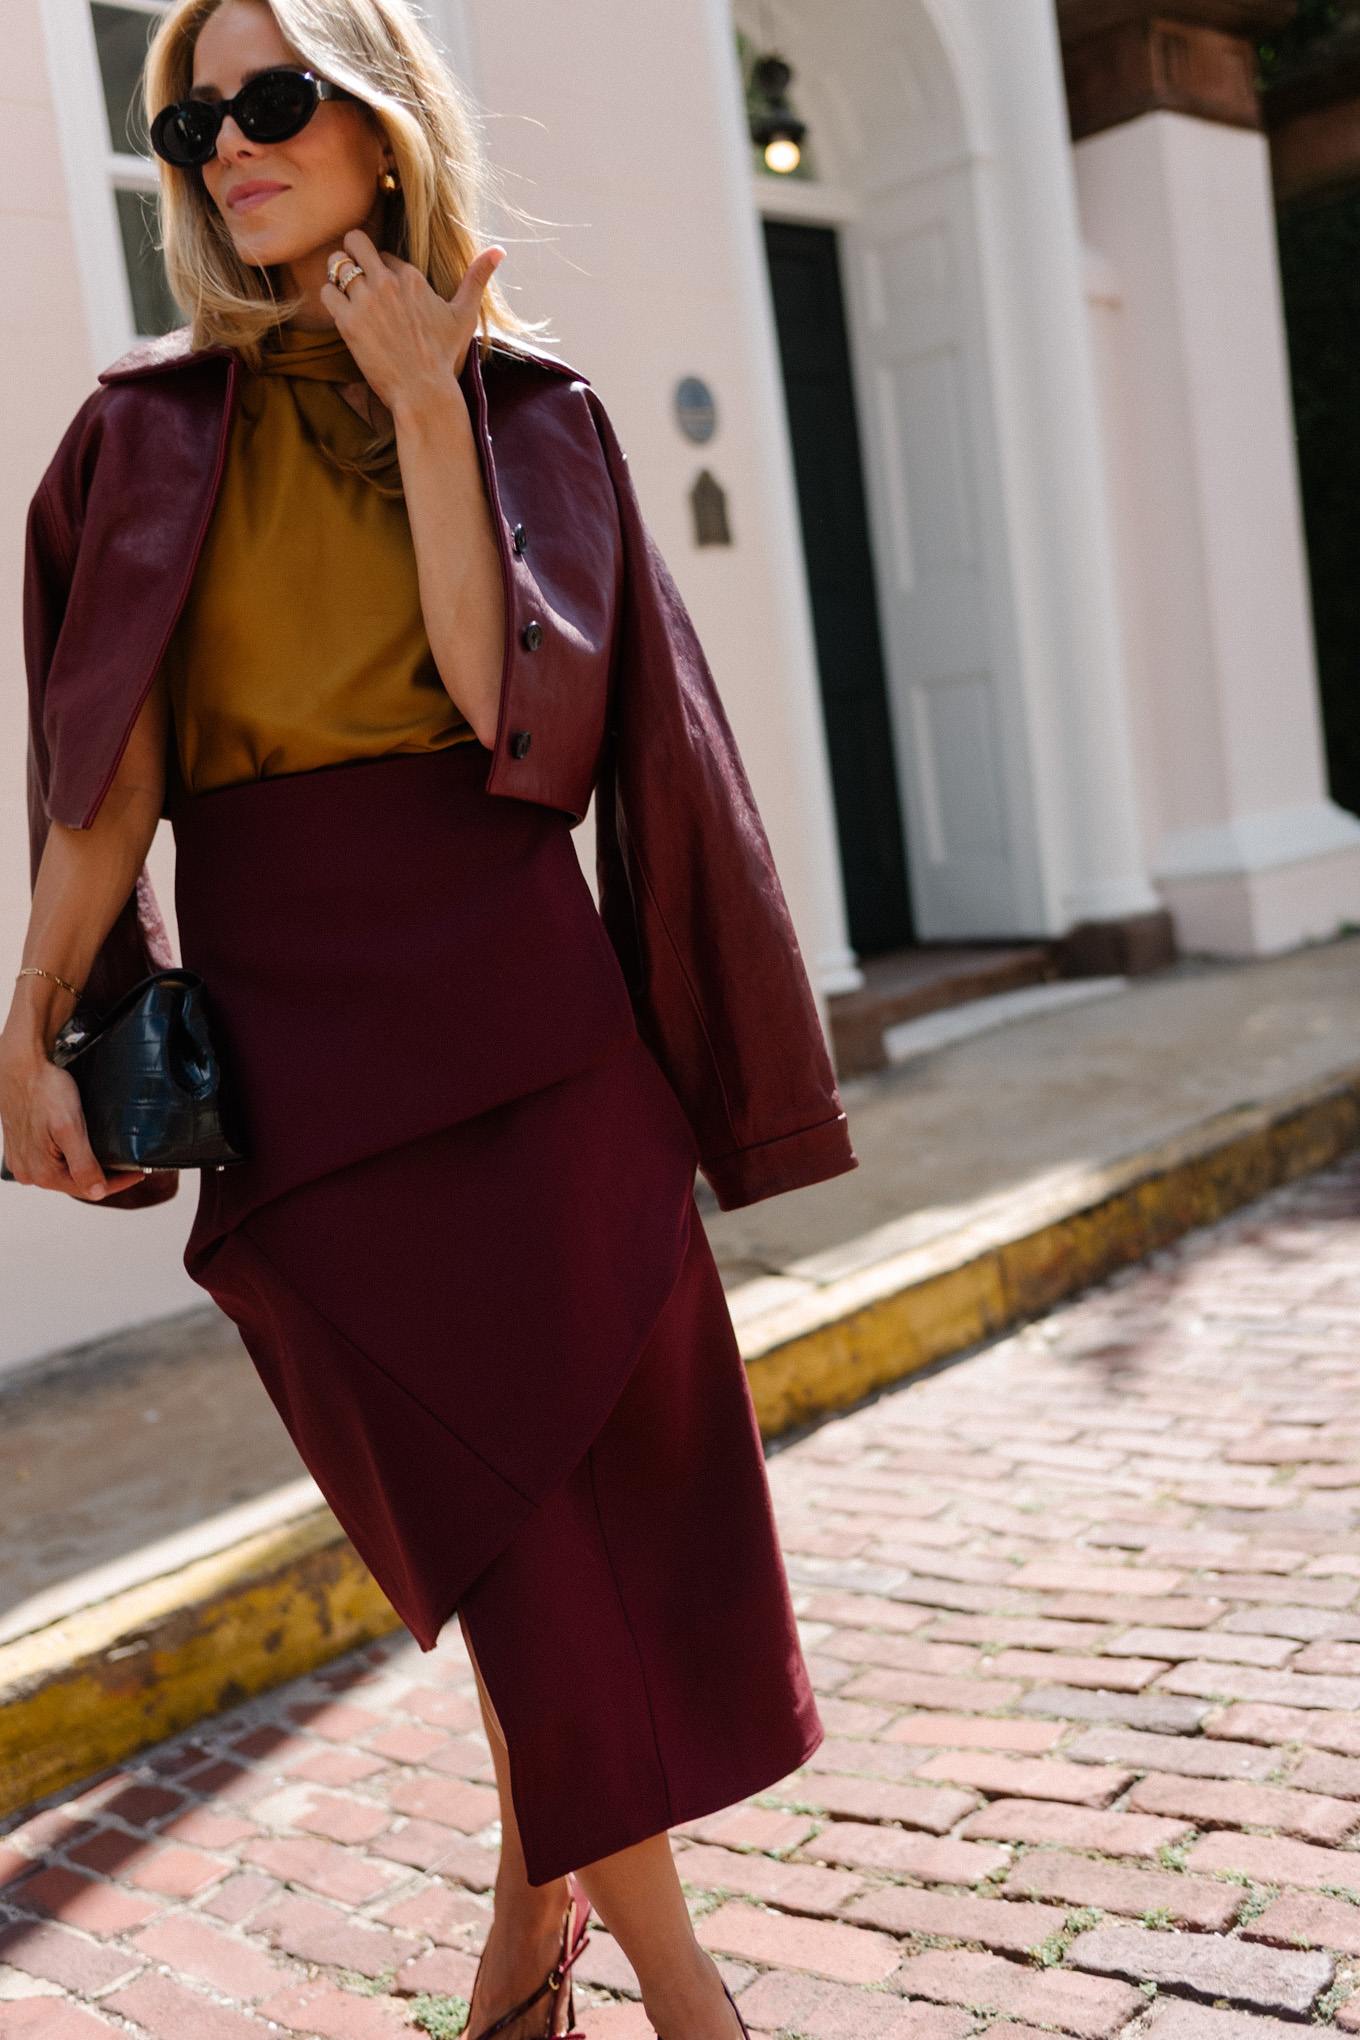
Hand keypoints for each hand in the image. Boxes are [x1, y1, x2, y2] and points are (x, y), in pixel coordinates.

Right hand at [0, 1045, 141, 1201]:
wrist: (21, 1067)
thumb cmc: (45, 1091)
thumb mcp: (70, 1127)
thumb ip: (83, 1163)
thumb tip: (97, 1193)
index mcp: (43, 1173)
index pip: (90, 1190)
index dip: (118, 1182)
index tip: (138, 1173)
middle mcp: (30, 1173)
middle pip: (76, 1184)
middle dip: (102, 1176)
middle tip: (126, 1164)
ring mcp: (23, 1162)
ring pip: (63, 1174)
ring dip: (85, 1168)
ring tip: (107, 1157)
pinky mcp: (21, 1151)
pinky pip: (50, 1163)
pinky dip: (68, 1159)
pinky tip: (80, 1148)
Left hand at [319, 232, 505, 421]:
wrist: (423, 392)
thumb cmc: (444, 357)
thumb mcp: (464, 315)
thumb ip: (477, 277)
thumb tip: (499, 249)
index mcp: (412, 277)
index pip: (384, 253)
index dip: (381, 268)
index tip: (384, 289)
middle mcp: (388, 282)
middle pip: (355, 242)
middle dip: (350, 252)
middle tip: (351, 273)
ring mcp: (367, 300)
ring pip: (335, 264)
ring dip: (335, 275)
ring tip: (343, 293)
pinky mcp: (349, 321)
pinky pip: (326, 292)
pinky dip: (328, 299)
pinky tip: (339, 312)